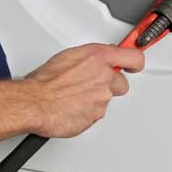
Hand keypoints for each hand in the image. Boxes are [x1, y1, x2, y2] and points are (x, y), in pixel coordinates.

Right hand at [22, 43, 144, 137]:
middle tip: (94, 84)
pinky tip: (73, 105)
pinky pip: (97, 112)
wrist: (36, 102)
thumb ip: (90, 58)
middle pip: (122, 83)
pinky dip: (87, 110)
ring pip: (107, 99)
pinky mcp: (97, 115)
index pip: (134, 57)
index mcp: (98, 57)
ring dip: (95, 98)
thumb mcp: (69, 56)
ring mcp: (103, 97)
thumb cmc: (46, 80)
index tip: (134, 64)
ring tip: (75, 95)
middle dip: (111, 84)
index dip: (135, 62)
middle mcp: (104, 76)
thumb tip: (96, 59)